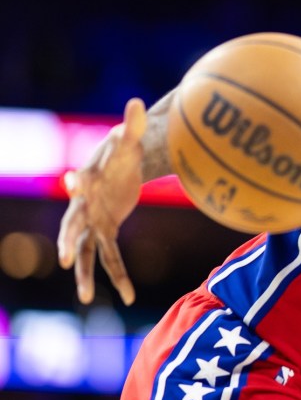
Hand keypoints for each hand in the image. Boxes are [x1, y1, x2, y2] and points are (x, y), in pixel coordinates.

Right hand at [57, 98, 146, 304]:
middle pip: (73, 225)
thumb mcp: (130, 140)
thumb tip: (136, 102)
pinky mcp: (104, 231)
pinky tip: (128, 297)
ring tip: (86, 297)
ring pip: (86, 251)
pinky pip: (108, 257)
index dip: (76, 183)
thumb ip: (132, 124)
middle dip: (69, 242)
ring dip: (85, 274)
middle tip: (65, 258)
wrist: (119, 165)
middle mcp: (83, 205)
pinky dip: (118, 276)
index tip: (72, 182)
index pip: (80, 183)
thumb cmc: (122, 151)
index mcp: (88, 181)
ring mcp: (91, 222)